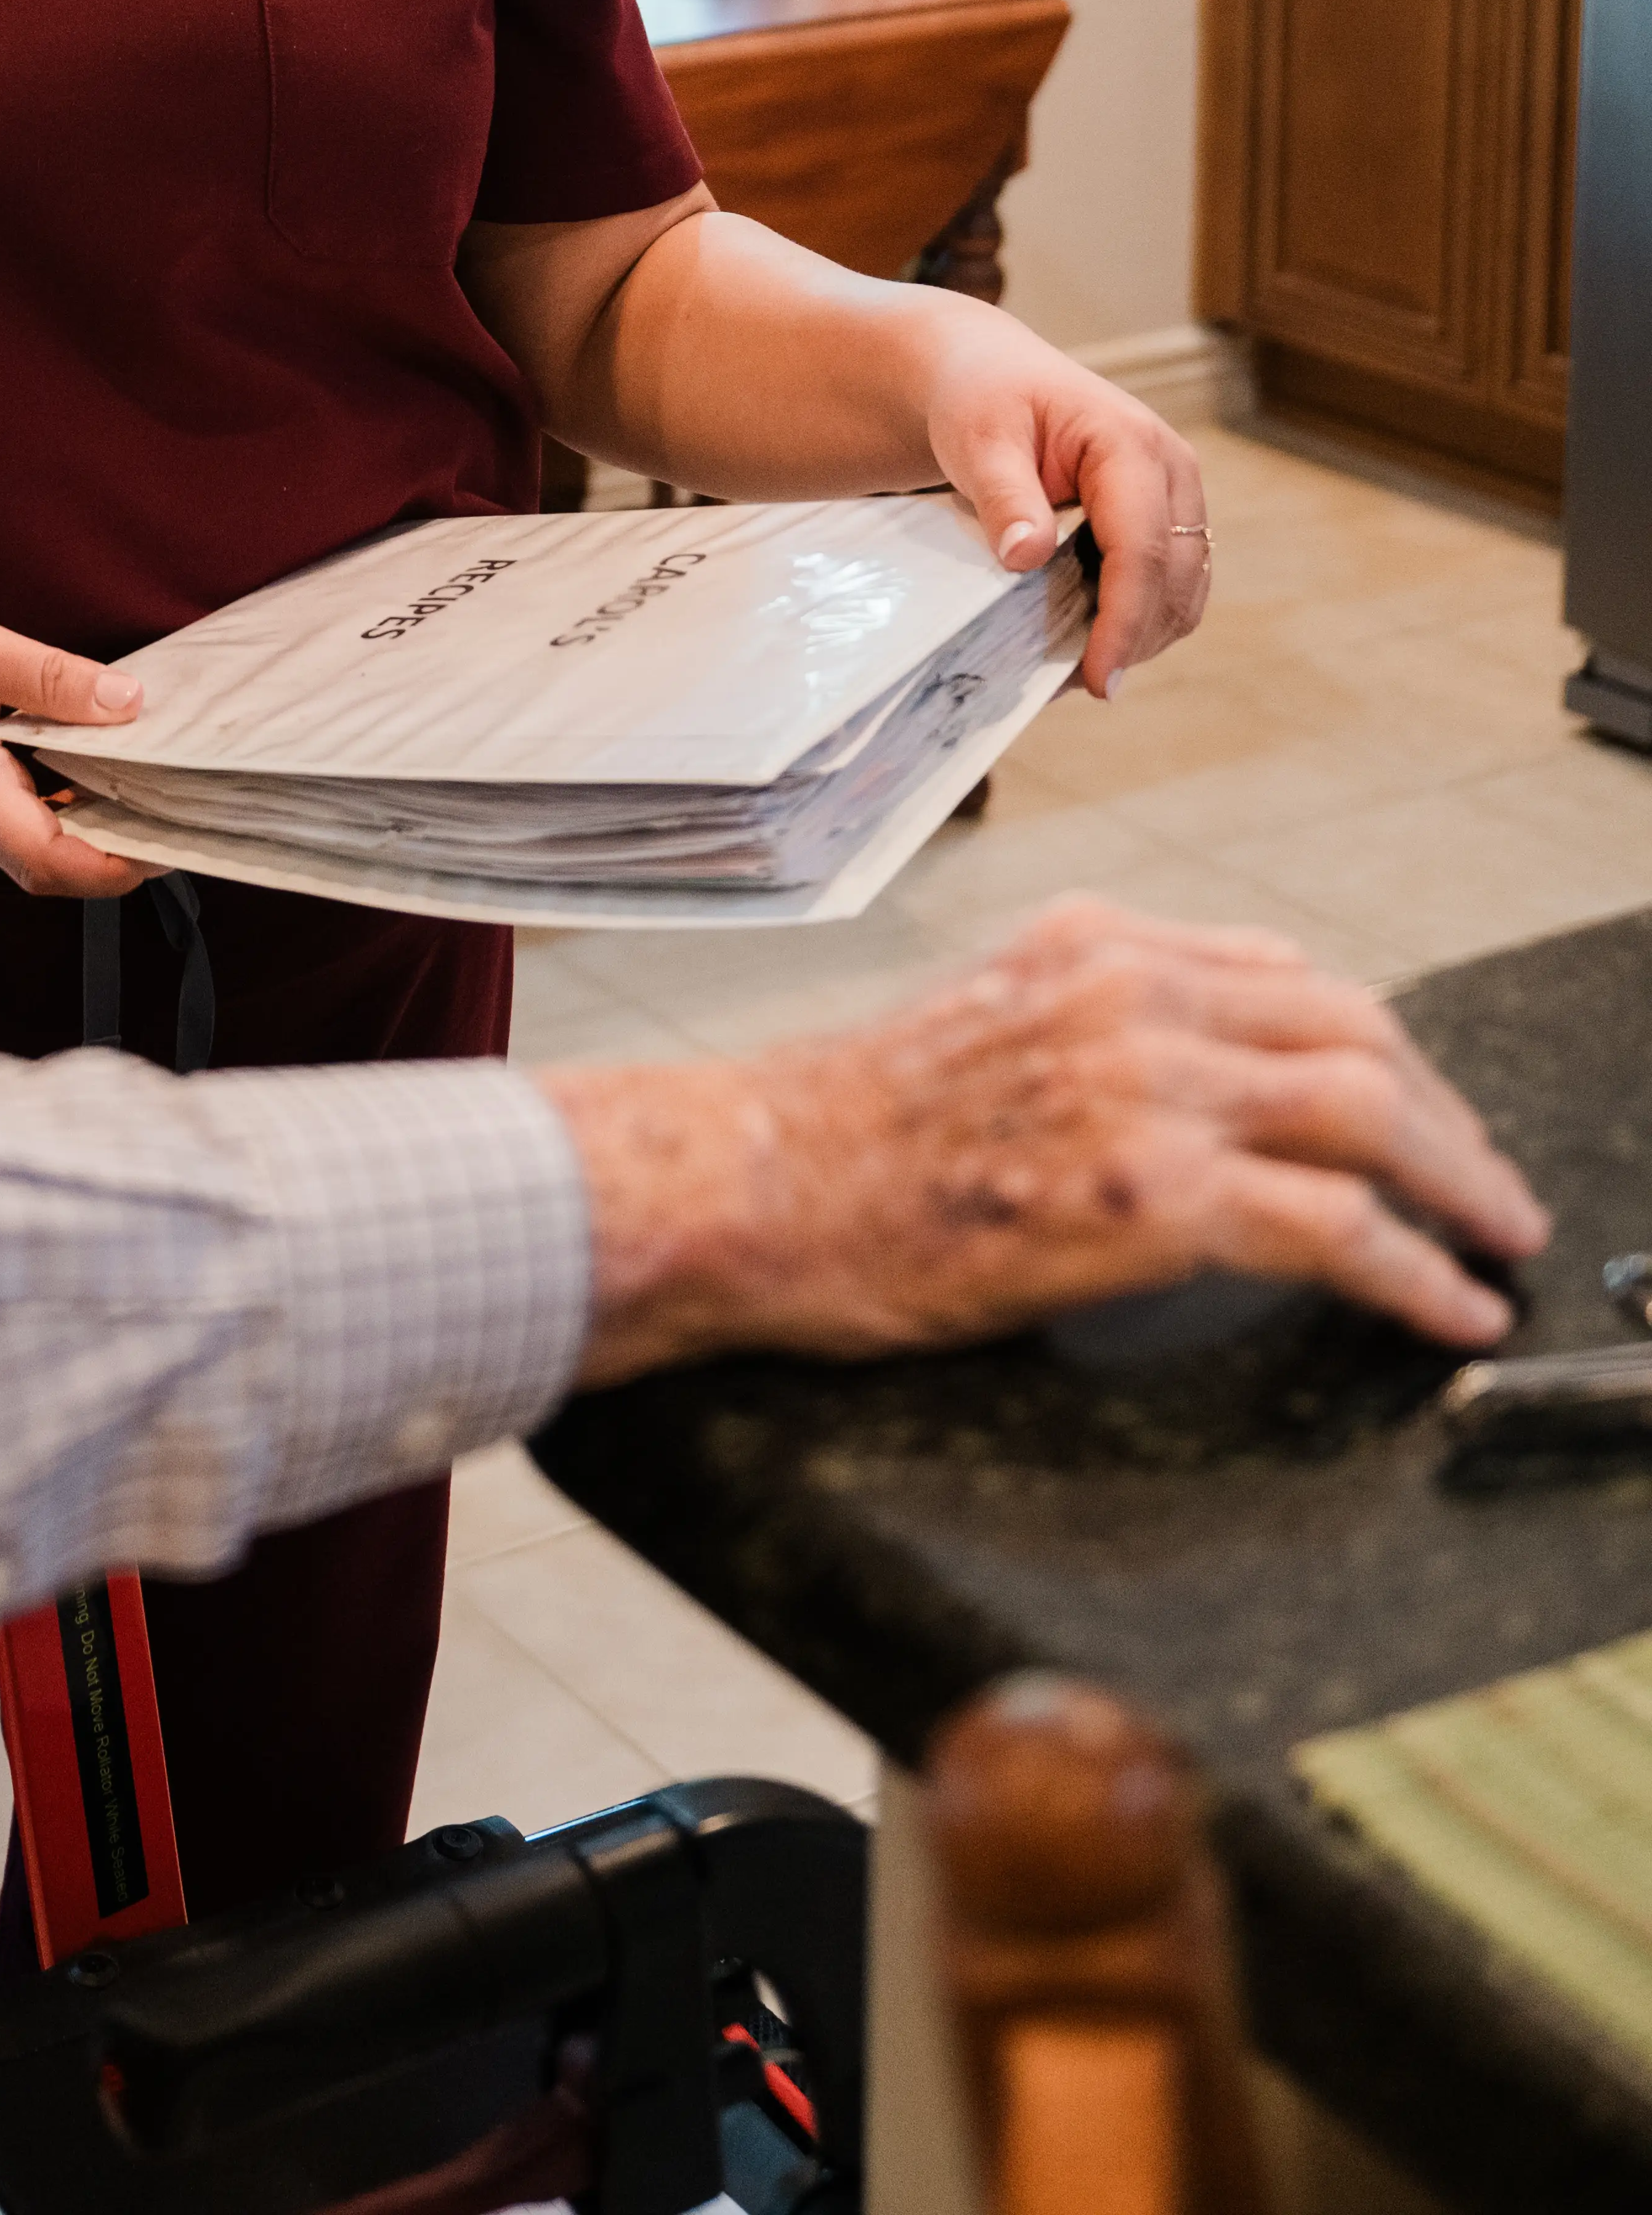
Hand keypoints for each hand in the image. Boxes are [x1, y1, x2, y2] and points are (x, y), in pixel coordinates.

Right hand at [0, 566, 149, 899]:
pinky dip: (56, 812)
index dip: (115, 863)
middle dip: (117, 849)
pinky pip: (10, 832)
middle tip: (183, 804)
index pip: (45, 859)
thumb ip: (47, 678)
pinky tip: (87, 767)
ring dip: (89, 830)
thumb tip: (129, 706)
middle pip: (47, 867)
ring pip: (30, 853)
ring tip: (147, 779)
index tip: (172, 840)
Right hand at [548, 899, 1548, 1383]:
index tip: (1420, 1107)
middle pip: (1358, 1032)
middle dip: (1448, 1115)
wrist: (755, 1182)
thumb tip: (1204, 1083)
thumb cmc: (842, 1131)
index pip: (1292, 977)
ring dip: (1462, 1185)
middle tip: (1489, 1186)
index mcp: (1095, 942)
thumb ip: (1096, 1026)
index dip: (1382, 1049)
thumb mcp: (988, 1022)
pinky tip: (1452, 1311)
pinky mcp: (1152, 1196)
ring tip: (1497, 1242)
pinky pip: (1339, 1229)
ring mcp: (1147, 1087)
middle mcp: (1134, 991)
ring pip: (1372, 1113)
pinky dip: (1419, 1273)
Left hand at [918, 305, 1209, 694]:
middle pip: (1174, 579)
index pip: (1142, 549)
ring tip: (1079, 670)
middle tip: (1077, 685)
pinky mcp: (1166, 519)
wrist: (991, 374)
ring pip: (1183, 591)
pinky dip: (1139, 620)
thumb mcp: (978, 437)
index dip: (1123, 621)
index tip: (1096, 677)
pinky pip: (1170, 586)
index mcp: (1131, 443)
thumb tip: (1026, 558)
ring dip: (1141, 636)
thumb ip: (1004, 495)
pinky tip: (1091, 640)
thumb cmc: (983, 399)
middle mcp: (1171, 469)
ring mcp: (1176, 495)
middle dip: (1134, 639)